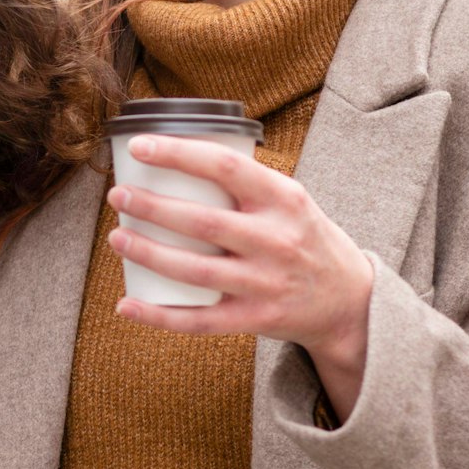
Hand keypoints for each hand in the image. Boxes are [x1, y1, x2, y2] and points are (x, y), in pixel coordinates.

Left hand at [106, 134, 373, 421]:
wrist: (351, 300)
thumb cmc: (303, 237)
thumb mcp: (290, 200)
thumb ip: (244, 182)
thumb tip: (173, 152)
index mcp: (284, 200)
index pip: (225, 167)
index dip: (178, 153)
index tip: (139, 147)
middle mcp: (277, 241)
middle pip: (202, 222)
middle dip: (151, 207)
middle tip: (118, 195)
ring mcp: (266, 284)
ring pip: (195, 271)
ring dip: (148, 254)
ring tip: (117, 237)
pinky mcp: (256, 319)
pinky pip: (200, 321)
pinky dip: (158, 315)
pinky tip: (126, 304)